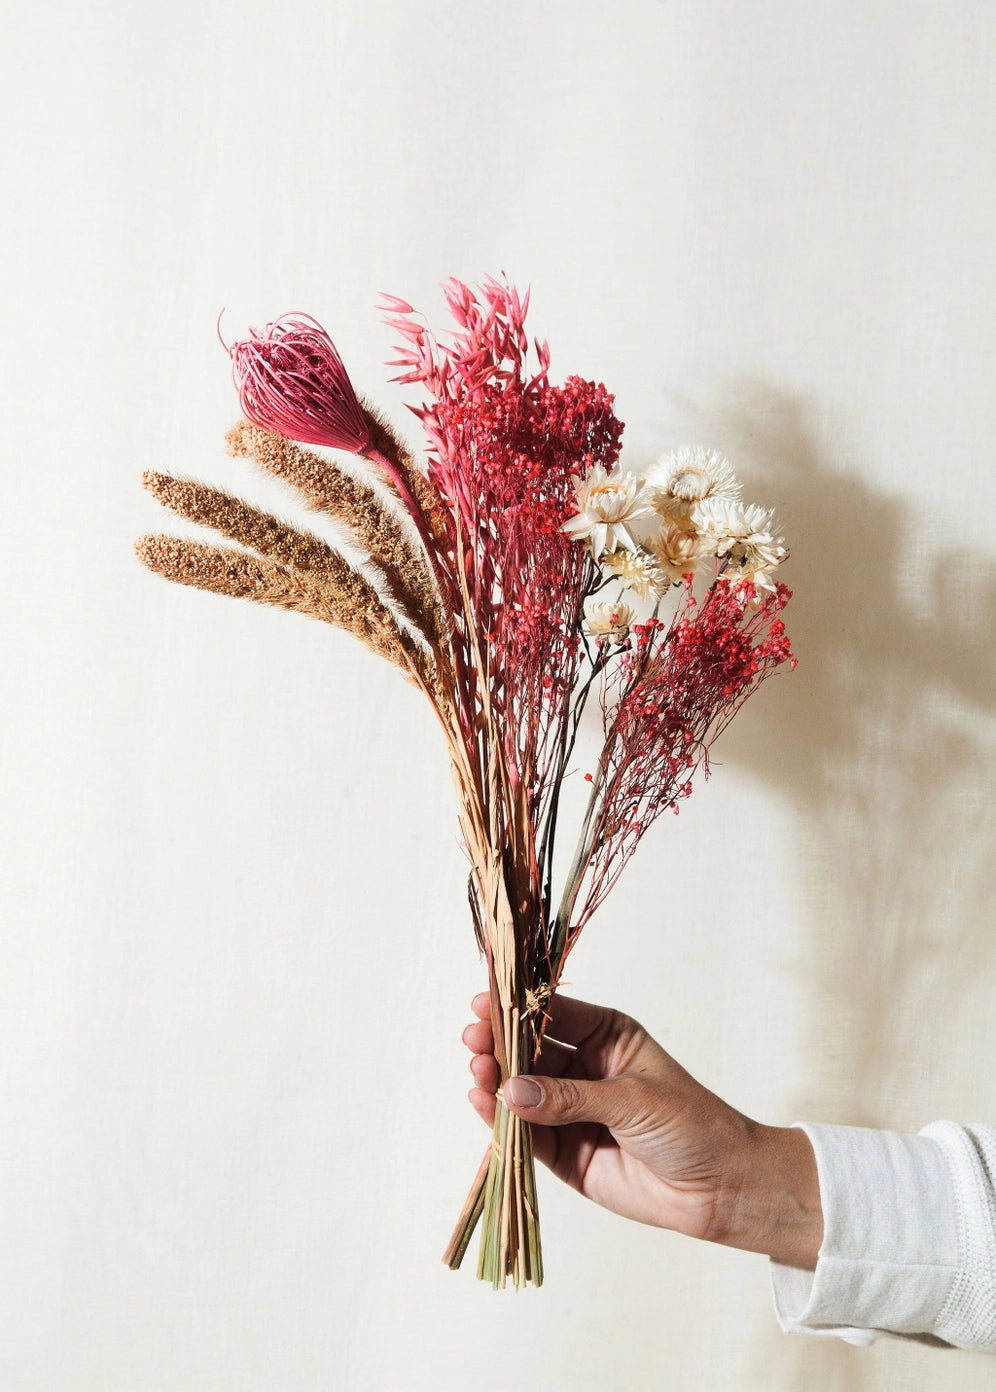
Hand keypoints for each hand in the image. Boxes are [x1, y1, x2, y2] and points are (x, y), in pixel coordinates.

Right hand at [463, 992, 821, 1267]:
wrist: (721, 1188)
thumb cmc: (692, 1125)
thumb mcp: (633, 1100)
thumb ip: (570, 1097)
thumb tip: (512, 1091)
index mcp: (607, 1037)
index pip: (553, 1016)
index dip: (517, 1009)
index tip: (483, 1003)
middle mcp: (584, 1069)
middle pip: (529, 1051)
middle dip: (498, 1044)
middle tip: (473, 1039)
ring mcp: (571, 1111)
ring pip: (521, 1091)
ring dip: (495, 1081)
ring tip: (476, 1071)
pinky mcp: (565, 1153)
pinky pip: (525, 1134)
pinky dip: (501, 1121)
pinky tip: (482, 1104)